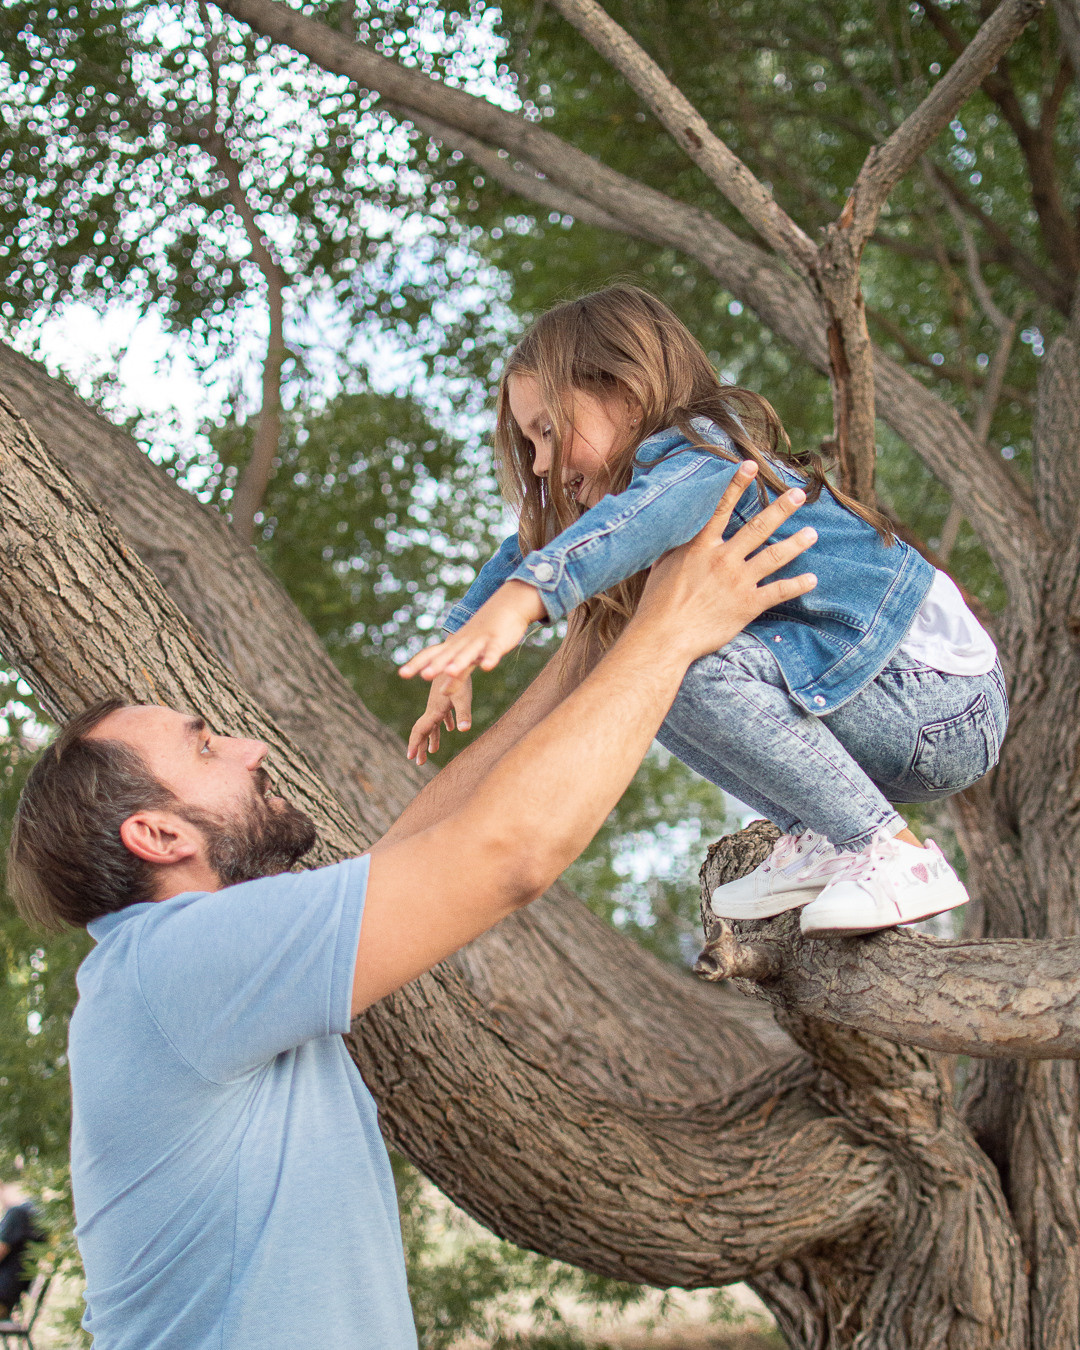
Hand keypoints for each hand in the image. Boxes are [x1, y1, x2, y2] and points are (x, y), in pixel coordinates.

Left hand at [400, 580, 545, 685]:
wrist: (507, 606)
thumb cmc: (485, 635)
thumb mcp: (469, 657)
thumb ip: (457, 677)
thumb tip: (442, 692)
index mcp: (453, 646)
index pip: (431, 654)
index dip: (417, 663)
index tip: (402, 674)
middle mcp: (463, 643)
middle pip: (447, 655)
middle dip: (436, 665)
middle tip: (424, 675)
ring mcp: (479, 641)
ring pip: (468, 653)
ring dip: (459, 662)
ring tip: (449, 671)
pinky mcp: (497, 641)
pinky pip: (492, 651)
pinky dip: (490, 658)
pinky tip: (487, 667)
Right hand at [407, 673, 473, 765]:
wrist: (455, 655)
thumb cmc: (458, 676)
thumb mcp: (462, 697)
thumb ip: (463, 714)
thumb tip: (464, 730)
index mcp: (434, 710)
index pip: (420, 730)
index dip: (414, 744)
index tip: (410, 758)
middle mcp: (433, 708)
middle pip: (423, 730)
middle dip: (420, 746)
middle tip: (419, 762)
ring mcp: (438, 703)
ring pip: (432, 723)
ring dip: (432, 737)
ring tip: (433, 750)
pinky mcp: (445, 697)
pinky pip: (442, 715)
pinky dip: (443, 725)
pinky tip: (450, 728)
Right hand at [632, 461, 816, 662]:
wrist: (664, 636)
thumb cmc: (657, 603)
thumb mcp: (661, 565)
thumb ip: (674, 546)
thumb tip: (673, 530)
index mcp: (701, 546)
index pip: (722, 507)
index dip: (737, 484)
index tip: (751, 466)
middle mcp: (723, 559)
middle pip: (758, 527)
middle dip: (781, 508)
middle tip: (799, 494)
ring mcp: (738, 581)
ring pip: (775, 556)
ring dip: (796, 543)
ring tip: (812, 533)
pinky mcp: (747, 605)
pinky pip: (778, 591)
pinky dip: (797, 584)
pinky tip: (812, 578)